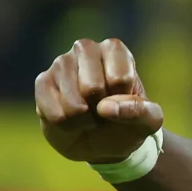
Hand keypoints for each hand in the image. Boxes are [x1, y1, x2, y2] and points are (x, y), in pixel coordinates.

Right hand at [34, 38, 164, 163]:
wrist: (104, 141)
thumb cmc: (128, 124)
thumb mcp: (148, 122)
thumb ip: (141, 112)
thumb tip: (105, 108)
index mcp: (115, 50)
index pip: (120, 78)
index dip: (124, 102)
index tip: (123, 102)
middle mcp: (85, 49)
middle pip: (92, 88)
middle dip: (102, 110)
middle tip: (103, 110)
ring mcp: (60, 63)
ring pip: (73, 104)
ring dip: (85, 121)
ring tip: (89, 115)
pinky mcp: (43, 82)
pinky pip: (56, 115)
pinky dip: (68, 127)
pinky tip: (72, 119)